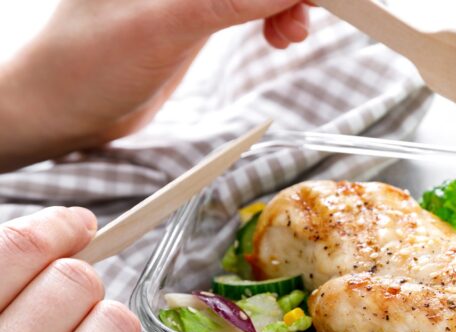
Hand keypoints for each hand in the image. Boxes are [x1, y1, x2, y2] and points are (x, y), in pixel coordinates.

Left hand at [0, 0, 312, 170]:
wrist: (62, 110)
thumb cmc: (85, 64)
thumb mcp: (163, 29)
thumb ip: (229, 0)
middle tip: (306, 17)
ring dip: (287, 4)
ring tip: (293, 34)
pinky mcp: (196, 10)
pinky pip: (249, 1)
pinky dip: (273, 15)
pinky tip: (280, 35)